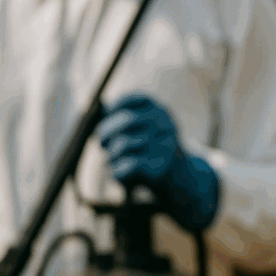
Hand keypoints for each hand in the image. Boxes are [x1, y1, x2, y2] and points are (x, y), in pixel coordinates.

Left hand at [97, 93, 219, 231]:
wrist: (176, 176)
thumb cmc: (149, 149)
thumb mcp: (139, 129)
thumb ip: (119, 118)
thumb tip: (99, 108)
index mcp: (159, 110)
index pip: (132, 100)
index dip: (113, 108)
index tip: (105, 118)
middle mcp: (165, 124)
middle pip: (126, 120)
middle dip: (105, 132)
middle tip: (101, 144)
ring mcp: (164, 145)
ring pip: (123, 144)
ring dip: (111, 154)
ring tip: (111, 160)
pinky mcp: (160, 167)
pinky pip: (127, 165)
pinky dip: (116, 170)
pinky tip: (116, 172)